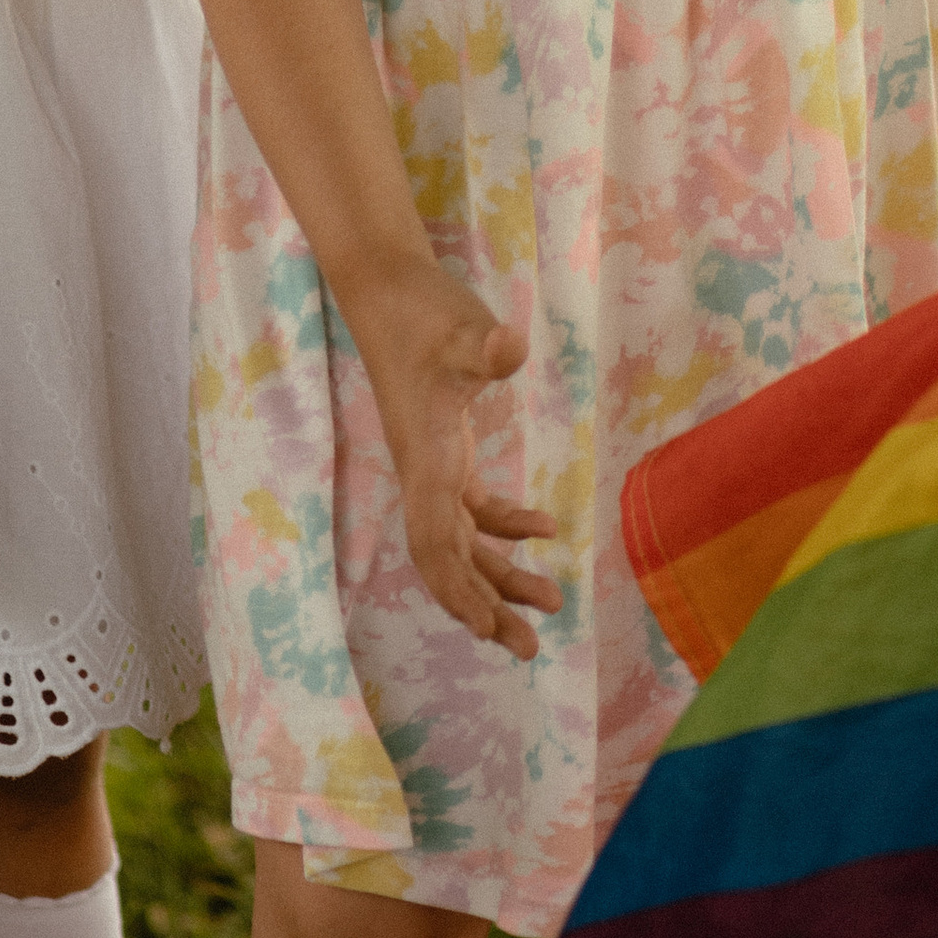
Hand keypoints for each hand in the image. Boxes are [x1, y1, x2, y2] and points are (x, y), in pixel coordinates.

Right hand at [348, 262, 563, 660]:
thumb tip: (510, 348)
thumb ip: (483, 345)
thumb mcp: (461, 327)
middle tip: (530, 649)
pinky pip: (471, 509)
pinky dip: (503, 528)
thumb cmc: (422, 309)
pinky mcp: (446, 449)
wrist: (388, 288)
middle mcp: (425, 473)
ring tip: (549, 604)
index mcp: (426, 458)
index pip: (434, 542)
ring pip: (463, 542)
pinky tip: (543, 529)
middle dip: (487, 606)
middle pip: (451, 560)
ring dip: (500, 577)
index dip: (456, 589)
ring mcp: (434, 464)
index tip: (485, 628)